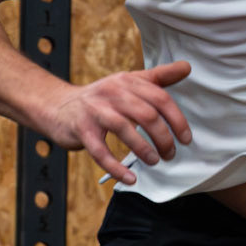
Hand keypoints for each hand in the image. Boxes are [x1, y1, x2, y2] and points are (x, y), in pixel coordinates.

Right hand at [38, 61, 193, 183]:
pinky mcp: (81, 130)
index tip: (186, 138)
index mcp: (127, 81)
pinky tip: (130, 178)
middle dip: (163, 138)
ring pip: (125, 129)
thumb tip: (187, 67)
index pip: (160, 98)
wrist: (58, 107)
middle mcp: (112, 92)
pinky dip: (116, 167)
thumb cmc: (100, 99)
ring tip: (155, 161)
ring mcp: (95, 110)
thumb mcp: (128, 83)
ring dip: (144, 149)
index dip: (177, 120)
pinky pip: (100, 151)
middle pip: (146, 114)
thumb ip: (158, 77)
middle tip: (170, 154)